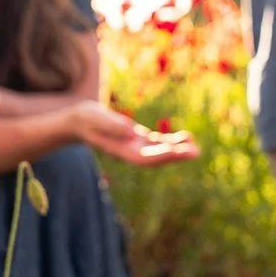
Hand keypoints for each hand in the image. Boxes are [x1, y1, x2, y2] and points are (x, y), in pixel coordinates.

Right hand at [70, 101, 199, 166]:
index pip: (144, 158)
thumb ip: (111, 125)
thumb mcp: (95, 119)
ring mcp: (135, 146)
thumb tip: (129, 131)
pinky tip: (186, 137)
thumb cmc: (85, 119)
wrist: (79, 120)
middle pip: (156, 157)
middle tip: (196, 152)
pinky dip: (171, 140)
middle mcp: (130, 152)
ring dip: (178, 149)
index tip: (178, 151)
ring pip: (160, 150)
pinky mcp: (138, 138)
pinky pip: (158, 142)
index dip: (161, 155)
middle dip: (175, 155)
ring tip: (195, 146)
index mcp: (120, 150)